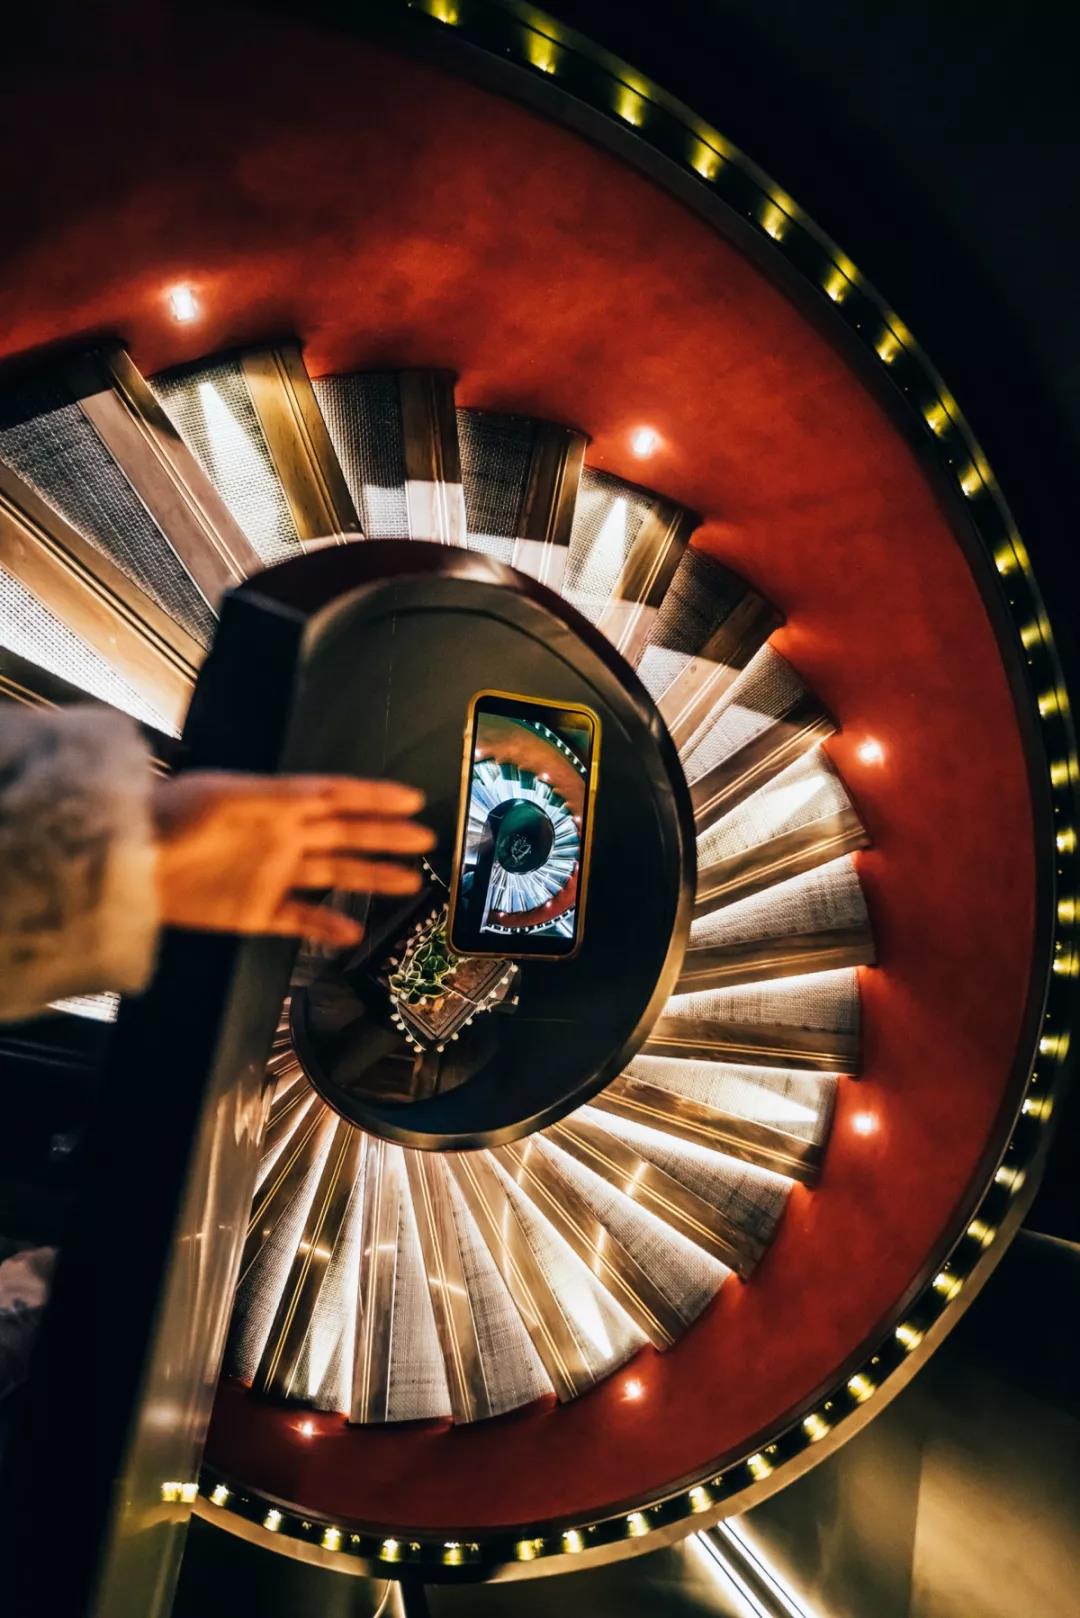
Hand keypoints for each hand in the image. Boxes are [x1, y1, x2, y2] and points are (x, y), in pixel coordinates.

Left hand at [152, 772, 432, 947]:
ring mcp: (272, 874)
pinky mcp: (256, 911)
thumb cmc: (172, 818)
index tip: (412, 799)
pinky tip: (354, 933)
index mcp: (279, 803)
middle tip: (425, 839)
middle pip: (346, 835)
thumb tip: (327, 794)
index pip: (339, 796)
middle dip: (386, 836)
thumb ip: (279, 798)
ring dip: (371, 877)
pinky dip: (327, 927)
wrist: (129, 864)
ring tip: (409, 881)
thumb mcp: (225, 796)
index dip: (375, 797)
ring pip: (334, 875)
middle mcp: (283, 837)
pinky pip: (301, 919)